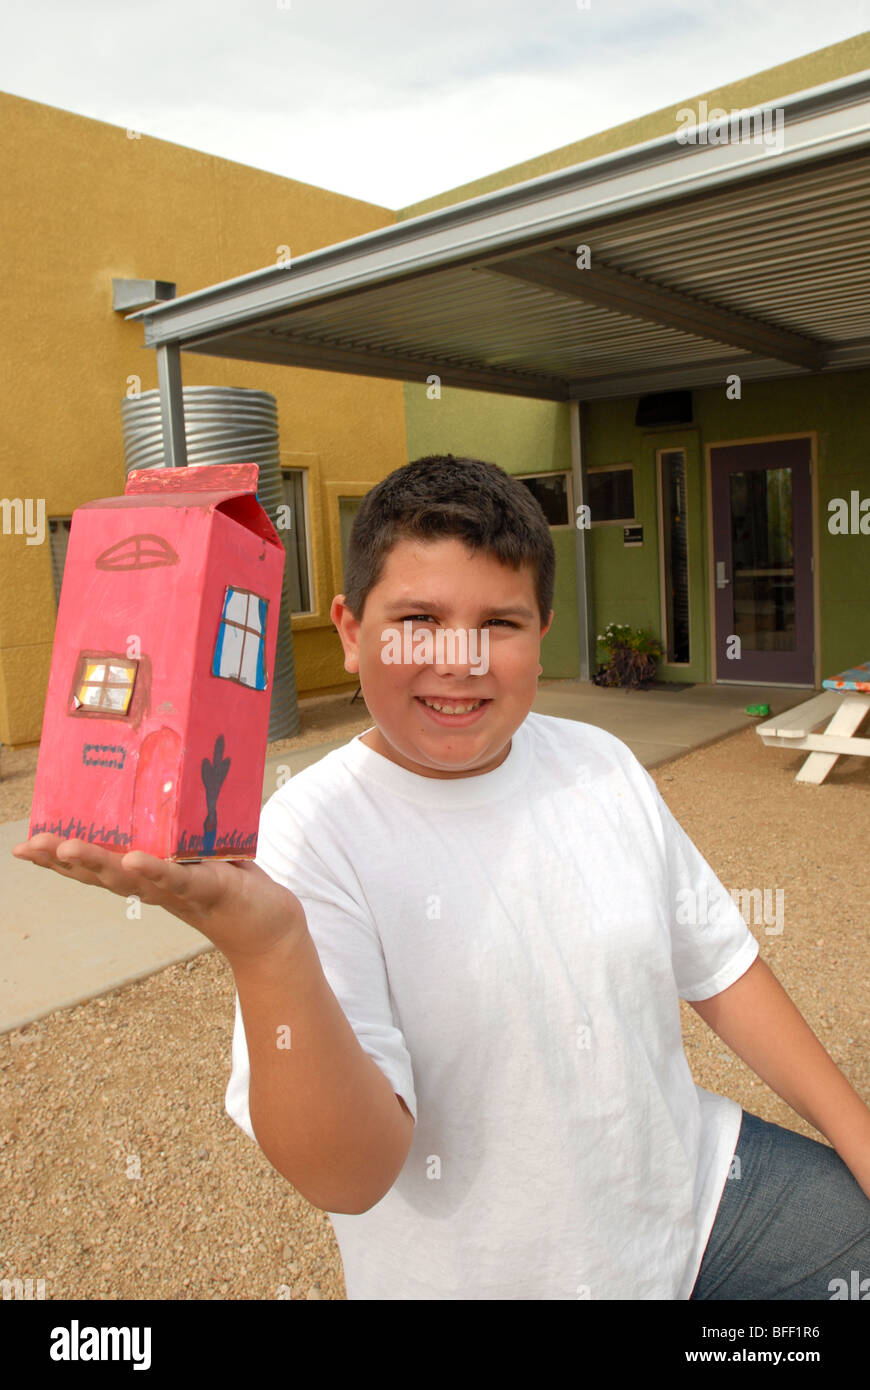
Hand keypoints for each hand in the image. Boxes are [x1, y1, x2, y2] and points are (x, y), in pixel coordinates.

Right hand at [11, 834, 305, 965]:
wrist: (264, 921)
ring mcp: (177, 890)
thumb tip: (152, 779)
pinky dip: (155, 871)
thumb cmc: (225, 880)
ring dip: (97, 863)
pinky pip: (178, 879)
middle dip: (63, 859)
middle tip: (31, 846)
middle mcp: (151, 886)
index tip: (24, 847)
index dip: (57, 859)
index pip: (93, 868)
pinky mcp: (208, 888)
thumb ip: (169, 830)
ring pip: (130, 878)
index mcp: (142, 875)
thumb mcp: (190, 853)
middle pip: (101, 874)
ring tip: (66, 848)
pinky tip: (134, 860)